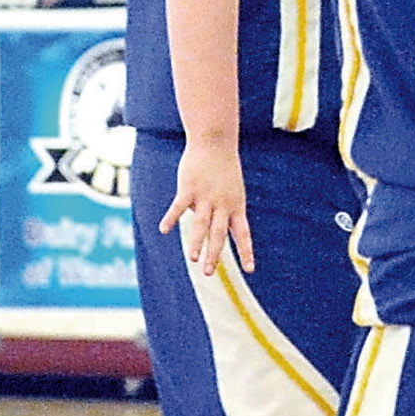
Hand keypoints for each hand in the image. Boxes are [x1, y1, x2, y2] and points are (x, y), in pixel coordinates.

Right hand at [160, 134, 254, 276]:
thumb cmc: (223, 168)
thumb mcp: (231, 190)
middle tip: (209, 273)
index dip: (246, 252)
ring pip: (202, 224)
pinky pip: (179, 206)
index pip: (243, 234)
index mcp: (236, 207)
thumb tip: (206, 228)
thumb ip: (221, 210)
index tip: (250, 270)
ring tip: (193, 259)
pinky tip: (163, 230)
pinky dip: (171, 218)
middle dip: (215, 255)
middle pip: (219, 234)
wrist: (216, 143)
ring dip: (197, 243)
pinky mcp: (189, 188)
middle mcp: (223, 205)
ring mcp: (206, 197)